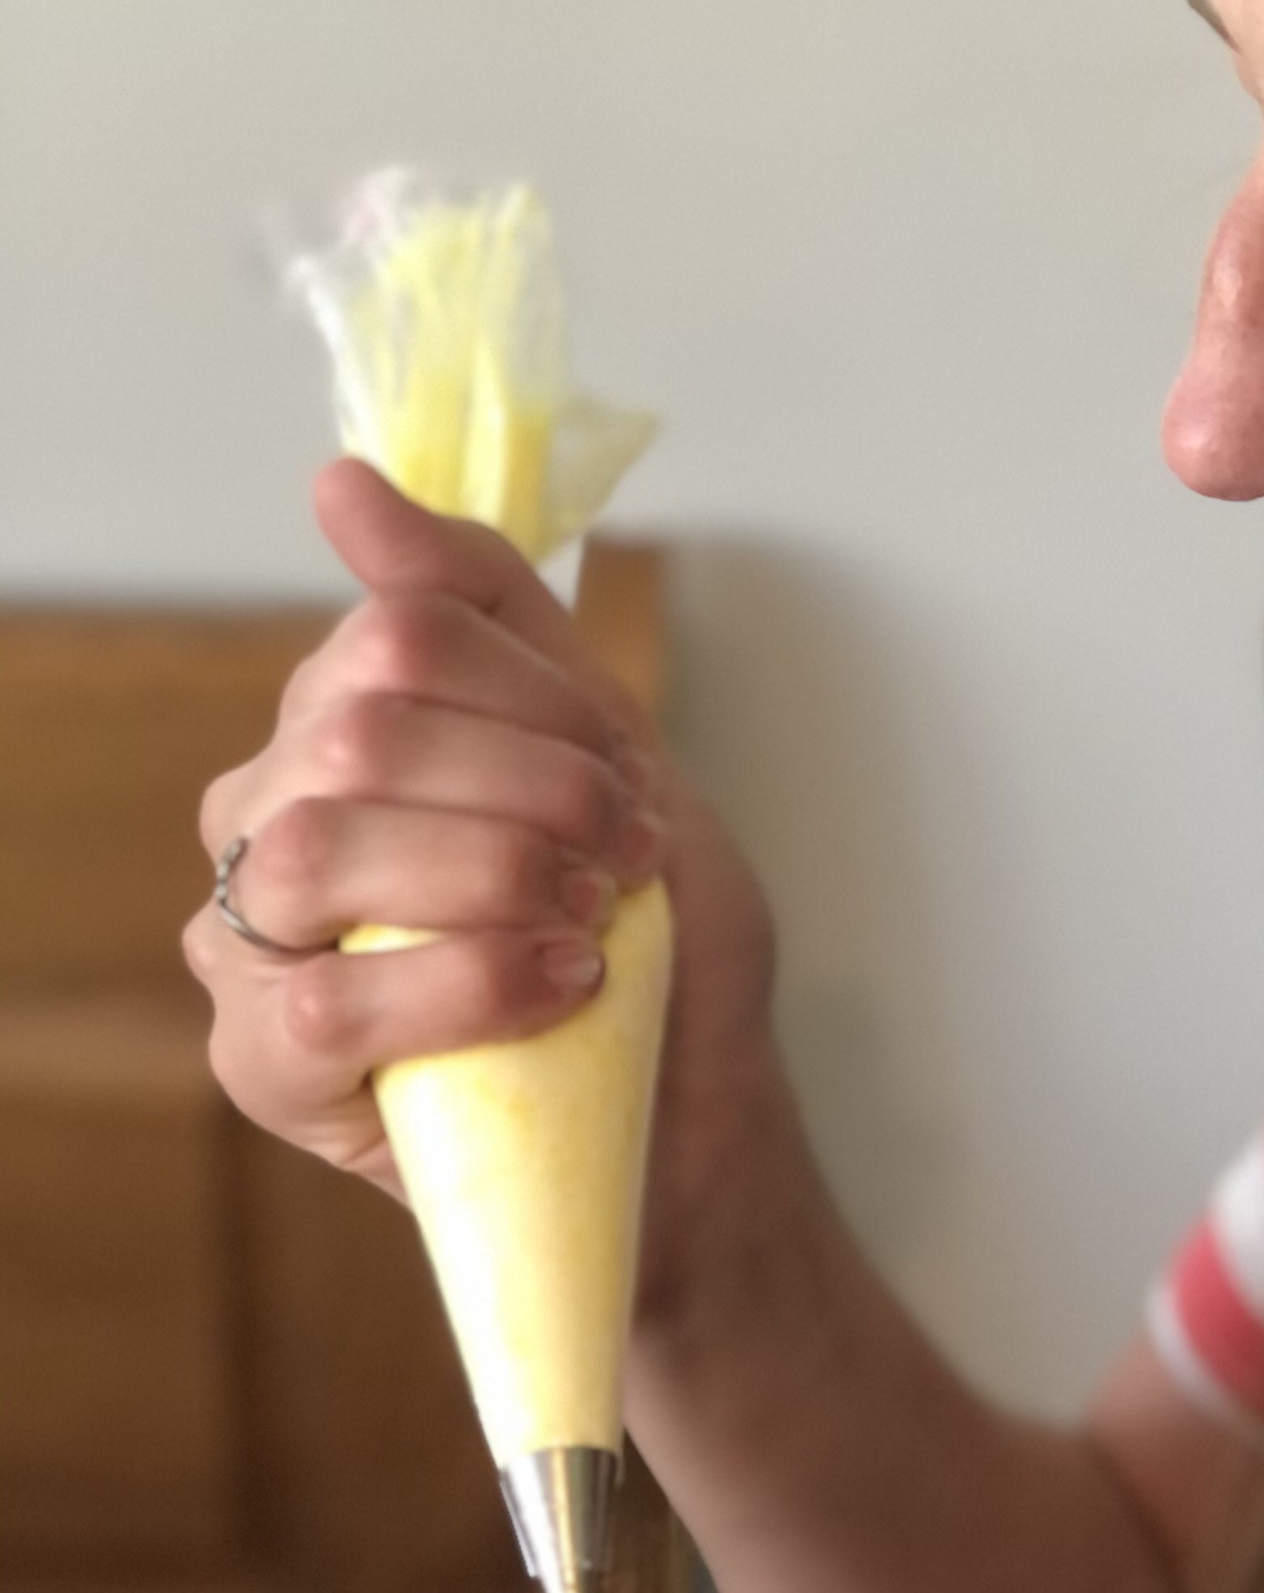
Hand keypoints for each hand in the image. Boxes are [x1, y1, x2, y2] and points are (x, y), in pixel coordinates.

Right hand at [186, 461, 779, 1237]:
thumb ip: (488, 610)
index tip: (629, 773)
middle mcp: (264, 815)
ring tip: (590, 922)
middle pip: (360, 728)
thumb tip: (340, 481)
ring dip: (496, 875)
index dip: (543, 697)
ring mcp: (246, 942)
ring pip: (322, 850)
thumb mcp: (603, 748)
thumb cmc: (645, 937)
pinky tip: (561, 986)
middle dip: (534, 785)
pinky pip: (331, 1003)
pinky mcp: (262, 1067)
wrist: (689, 1111)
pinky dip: (470, 983)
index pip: (400, 634)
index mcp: (335, 726)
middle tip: (625, 856)